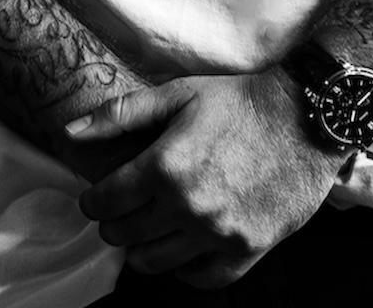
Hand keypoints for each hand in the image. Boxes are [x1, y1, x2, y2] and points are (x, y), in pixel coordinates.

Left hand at [67, 68, 337, 285]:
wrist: (304, 119)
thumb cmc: (238, 101)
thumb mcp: (177, 94)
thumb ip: (120, 115)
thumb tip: (68, 133)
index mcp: (164, 166)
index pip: (106, 202)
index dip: (93, 201)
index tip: (95, 198)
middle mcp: (186, 206)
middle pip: (127, 234)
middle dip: (115, 224)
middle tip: (122, 212)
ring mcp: (217, 234)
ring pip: (156, 262)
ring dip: (142, 249)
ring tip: (146, 232)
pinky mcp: (246, 250)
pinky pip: (201, 278)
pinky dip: (184, 270)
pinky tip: (181, 250)